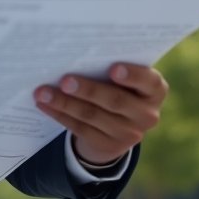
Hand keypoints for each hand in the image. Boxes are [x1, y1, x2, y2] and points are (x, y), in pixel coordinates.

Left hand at [33, 63, 167, 165]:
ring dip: (64, 103)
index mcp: (155, 91)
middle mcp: (147, 115)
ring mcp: (129, 134)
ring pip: (92, 116)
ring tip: (43, 92)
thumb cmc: (119, 85)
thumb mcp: (125, 78)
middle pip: (115, 101)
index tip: (113, 68)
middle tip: (65, 80)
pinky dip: (59, 114)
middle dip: (88, 90)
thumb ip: (112, 67)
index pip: (149, 82)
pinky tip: (44, 104)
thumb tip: (75, 54)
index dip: (132, 75)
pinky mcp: (108, 145)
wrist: (119, 124)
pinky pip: (80, 128)